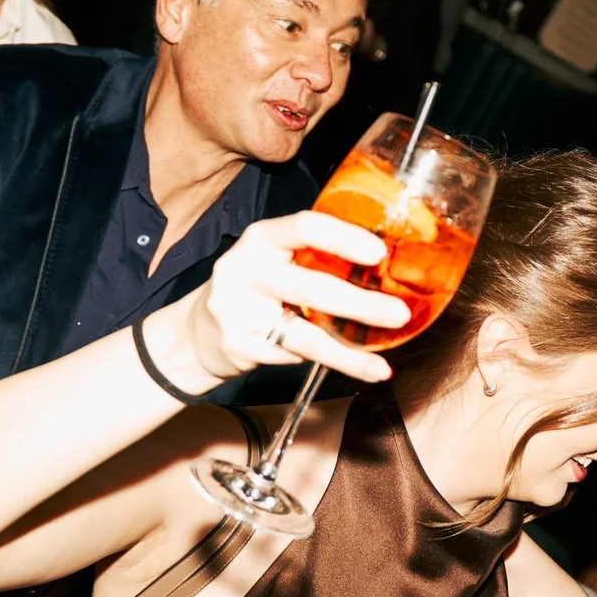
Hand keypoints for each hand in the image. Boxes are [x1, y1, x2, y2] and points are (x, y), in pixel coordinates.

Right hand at [152, 210, 411, 390]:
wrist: (197, 332)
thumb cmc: (255, 289)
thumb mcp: (273, 258)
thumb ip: (313, 257)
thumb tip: (385, 269)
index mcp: (261, 238)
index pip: (305, 227)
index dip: (344, 237)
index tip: (379, 254)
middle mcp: (245, 268)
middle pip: (310, 286)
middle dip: (360, 305)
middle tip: (399, 314)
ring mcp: (237, 309)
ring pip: (304, 335)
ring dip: (349, 352)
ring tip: (383, 366)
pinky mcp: (238, 345)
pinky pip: (293, 357)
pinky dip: (328, 364)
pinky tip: (356, 369)